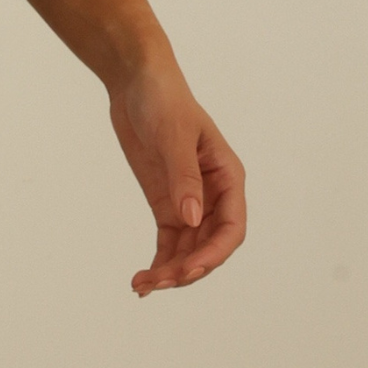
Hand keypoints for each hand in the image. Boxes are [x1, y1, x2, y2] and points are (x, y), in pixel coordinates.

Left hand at [107, 54, 245, 294]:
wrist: (136, 81)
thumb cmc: (163, 99)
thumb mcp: (173, 135)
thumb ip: (184, 178)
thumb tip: (192, 219)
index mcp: (227, 177)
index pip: (232, 228)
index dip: (213, 254)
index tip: (187, 270)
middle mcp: (213, 195)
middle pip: (210, 246)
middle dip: (188, 268)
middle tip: (158, 282)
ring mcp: (190, 201)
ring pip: (188, 250)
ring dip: (170, 272)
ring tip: (143, 286)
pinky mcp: (166, 202)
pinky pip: (169, 242)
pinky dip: (159, 262)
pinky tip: (142, 279)